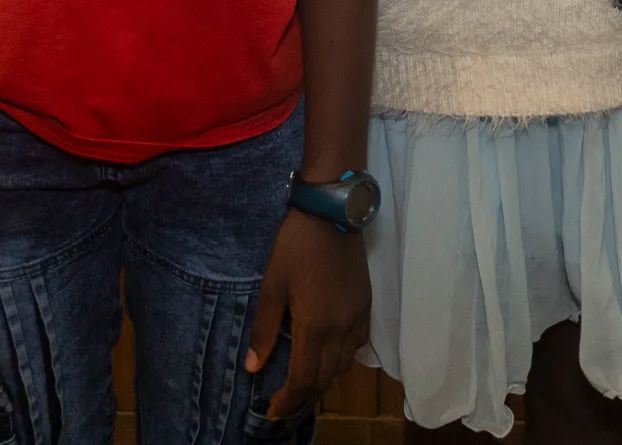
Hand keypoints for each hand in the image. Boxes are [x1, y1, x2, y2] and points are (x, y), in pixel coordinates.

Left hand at [245, 210, 370, 421]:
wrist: (332, 211)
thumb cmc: (296, 246)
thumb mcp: (272, 285)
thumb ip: (264, 329)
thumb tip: (253, 368)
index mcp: (314, 325)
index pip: (303, 379)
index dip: (288, 401)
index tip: (273, 411)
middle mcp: (340, 328)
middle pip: (324, 378)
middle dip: (303, 395)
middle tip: (285, 400)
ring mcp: (357, 316)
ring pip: (343, 364)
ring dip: (323, 377)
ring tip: (305, 376)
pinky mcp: (367, 303)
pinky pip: (358, 343)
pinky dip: (343, 356)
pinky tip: (329, 348)